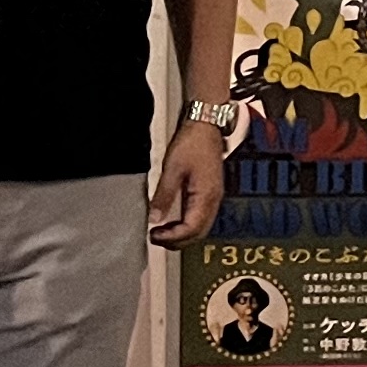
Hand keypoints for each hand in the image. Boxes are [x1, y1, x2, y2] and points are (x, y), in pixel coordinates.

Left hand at [147, 117, 229, 248]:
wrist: (205, 125)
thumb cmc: (192, 143)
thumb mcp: (172, 169)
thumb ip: (164, 195)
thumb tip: (155, 218)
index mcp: (206, 196)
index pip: (191, 229)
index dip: (172, 237)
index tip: (153, 235)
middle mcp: (213, 200)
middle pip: (198, 233)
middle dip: (177, 241)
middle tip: (156, 238)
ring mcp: (213, 196)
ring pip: (201, 227)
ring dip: (182, 235)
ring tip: (162, 232)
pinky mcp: (210, 192)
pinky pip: (201, 217)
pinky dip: (187, 225)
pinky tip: (173, 221)